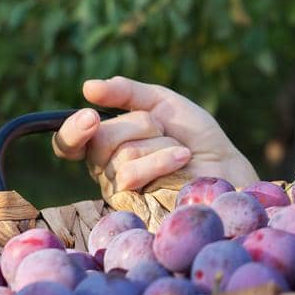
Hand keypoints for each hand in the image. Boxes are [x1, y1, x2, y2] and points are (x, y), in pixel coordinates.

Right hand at [51, 75, 260, 195]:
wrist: (224, 164)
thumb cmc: (193, 136)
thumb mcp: (161, 103)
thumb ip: (126, 93)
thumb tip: (87, 87)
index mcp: (108, 145)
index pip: (69, 143)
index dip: (73, 130)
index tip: (90, 116)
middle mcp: (106, 170)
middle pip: (99, 140)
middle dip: (140, 125)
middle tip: (163, 129)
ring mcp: (119, 192)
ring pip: (119, 157)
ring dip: (158, 144)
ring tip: (179, 150)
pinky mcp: (134, 208)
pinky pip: (130, 177)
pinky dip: (162, 159)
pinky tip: (182, 159)